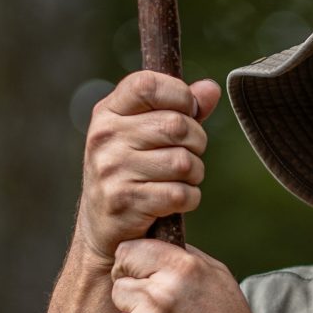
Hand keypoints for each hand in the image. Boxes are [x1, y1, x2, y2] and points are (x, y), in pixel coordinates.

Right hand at [79, 71, 222, 267]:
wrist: (102, 227)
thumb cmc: (131, 173)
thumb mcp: (145, 134)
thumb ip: (179, 109)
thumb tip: (211, 89)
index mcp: (107, 112)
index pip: (148, 84)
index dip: (179, 95)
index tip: (187, 111)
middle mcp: (104, 137)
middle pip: (176, 126)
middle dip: (197, 142)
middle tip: (189, 154)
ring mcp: (111, 169)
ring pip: (183, 162)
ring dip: (195, 173)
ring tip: (180, 179)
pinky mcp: (124, 202)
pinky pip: (180, 194)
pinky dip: (189, 199)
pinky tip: (176, 201)